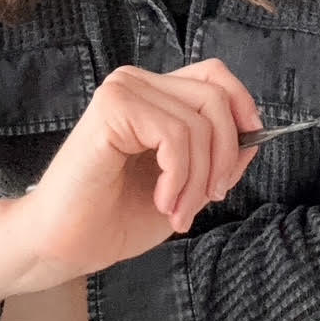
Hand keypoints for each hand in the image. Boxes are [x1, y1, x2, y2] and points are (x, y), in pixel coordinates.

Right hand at [17, 59, 262, 282]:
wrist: (66, 245)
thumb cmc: (115, 218)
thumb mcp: (186, 187)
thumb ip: (217, 160)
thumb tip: (253, 138)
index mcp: (152, 95)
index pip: (214, 75)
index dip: (242, 104)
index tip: (250, 146)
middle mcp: (136, 82)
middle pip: (215, 95)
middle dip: (224, 156)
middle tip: (207, 199)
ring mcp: (122, 91)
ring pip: (199, 121)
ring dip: (199, 179)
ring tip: (178, 211)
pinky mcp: (112, 109)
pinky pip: (175, 135)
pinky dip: (180, 176)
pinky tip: (162, 199)